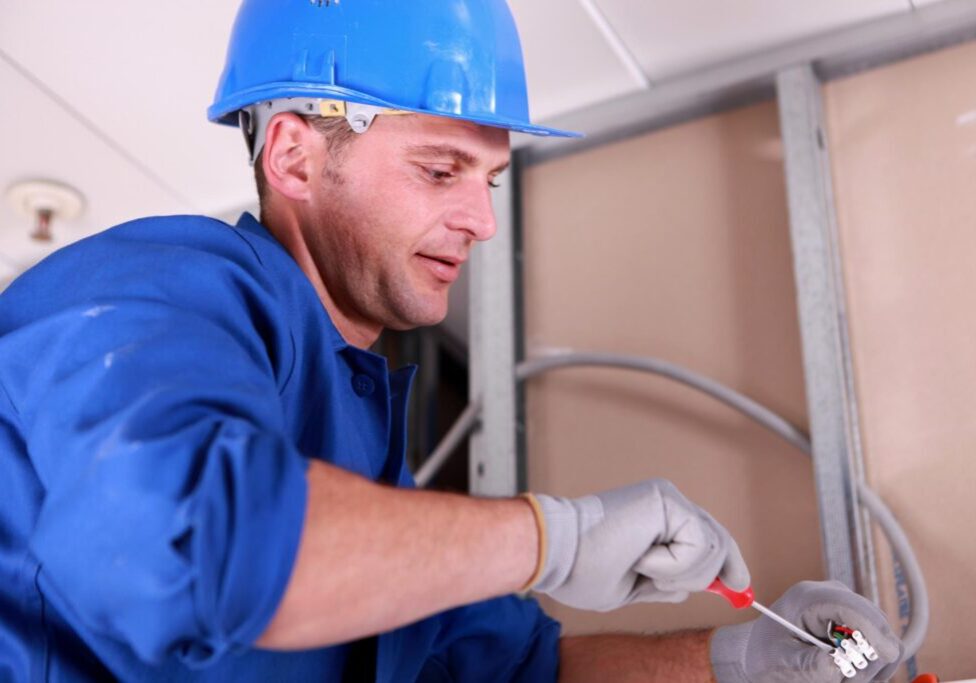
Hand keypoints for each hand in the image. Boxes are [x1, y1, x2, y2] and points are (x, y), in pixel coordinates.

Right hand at [527, 478, 748, 610]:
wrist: (557, 553)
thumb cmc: (582, 569)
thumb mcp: (634, 587)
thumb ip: (665, 583)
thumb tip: (694, 588)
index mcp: (659, 521)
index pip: (707, 541)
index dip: (728, 566)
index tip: (740, 589)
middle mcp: (668, 505)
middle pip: (719, 541)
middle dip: (714, 575)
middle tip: (683, 588)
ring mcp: (668, 499)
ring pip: (712, 547)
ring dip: (681, 573)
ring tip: (642, 568)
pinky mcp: (665, 498)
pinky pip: (697, 544)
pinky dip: (674, 564)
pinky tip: (642, 558)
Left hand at [710, 580, 903, 682]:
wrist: (765, 652)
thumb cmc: (768, 655)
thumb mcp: (781, 663)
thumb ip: (810, 665)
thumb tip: (840, 664)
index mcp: (808, 598)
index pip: (851, 606)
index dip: (872, 629)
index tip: (885, 655)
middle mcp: (833, 596)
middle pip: (875, 623)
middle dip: (868, 659)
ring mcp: (848, 607)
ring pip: (884, 639)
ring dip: (870, 667)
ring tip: (841, 682)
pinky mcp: (858, 623)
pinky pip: (882, 647)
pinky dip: (872, 667)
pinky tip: (849, 678)